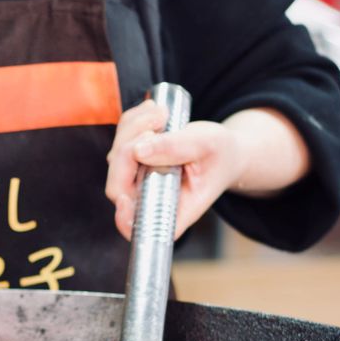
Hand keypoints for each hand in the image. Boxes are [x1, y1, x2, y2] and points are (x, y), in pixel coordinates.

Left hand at [105, 100, 310, 239]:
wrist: (223, 149)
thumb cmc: (220, 155)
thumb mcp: (208, 146)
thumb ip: (175, 149)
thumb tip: (139, 151)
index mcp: (172, 211)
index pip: (140, 227)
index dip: (125, 218)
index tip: (123, 199)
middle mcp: (149, 200)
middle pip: (118, 185)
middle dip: (130, 148)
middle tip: (158, 121)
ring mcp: (137, 181)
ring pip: (116, 158)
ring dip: (134, 128)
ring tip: (163, 114)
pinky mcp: (131, 161)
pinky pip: (120, 139)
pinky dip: (133, 121)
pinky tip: (155, 114)